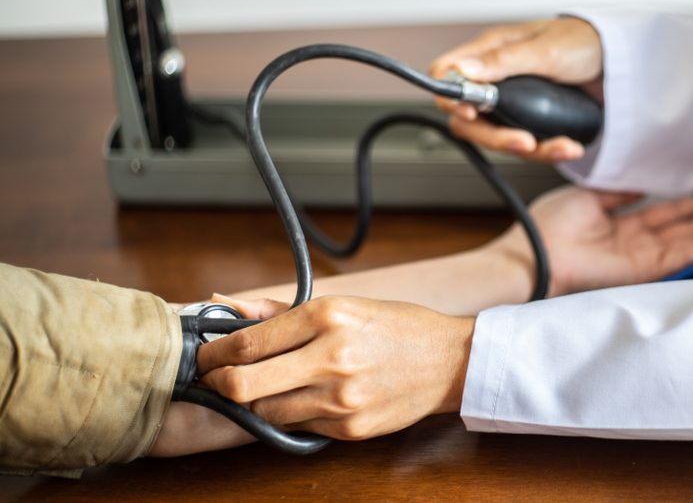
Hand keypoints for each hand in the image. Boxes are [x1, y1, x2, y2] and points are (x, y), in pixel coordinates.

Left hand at [197, 295, 473, 440]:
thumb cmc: (395, 326)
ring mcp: (341, 397)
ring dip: (255, 402)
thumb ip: (279, 311)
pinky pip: (298, 426)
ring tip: (262, 387)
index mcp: (328, 316)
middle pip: (244, 385)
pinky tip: (302, 397)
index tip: (205, 356)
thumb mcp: (341, 305)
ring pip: (266, 412)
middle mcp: (332, 357)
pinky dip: (291, 414)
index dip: (213, 354)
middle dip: (219, 384)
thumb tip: (226, 306)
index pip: (247, 344)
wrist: (448, 361)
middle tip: (216, 379)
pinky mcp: (350, 427)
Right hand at [429, 17, 601, 162]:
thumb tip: (462, 71)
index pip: (447, 75)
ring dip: (526, 149)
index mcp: (491, 51)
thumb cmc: (585, 41)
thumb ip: (503, 62)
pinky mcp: (531, 119)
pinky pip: (526, 144)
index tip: (471, 113)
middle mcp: (497, 77)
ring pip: (497, 136)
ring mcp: (513, 101)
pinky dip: (546, 150)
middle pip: (468, 118)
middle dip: (493, 136)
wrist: (621, 61)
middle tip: (522, 141)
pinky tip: (567, 147)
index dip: (449, 97)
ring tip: (559, 147)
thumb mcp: (546, 49)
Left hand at [491, 185, 692, 297]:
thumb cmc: (548, 227)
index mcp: (622, 226)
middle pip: (688, 225)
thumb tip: (642, 184)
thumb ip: (620, 193)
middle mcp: (637, 243)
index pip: (667, 213)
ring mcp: (645, 257)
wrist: (532, 254)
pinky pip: (687, 252)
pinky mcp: (648, 269)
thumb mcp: (589, 197)